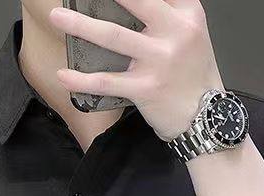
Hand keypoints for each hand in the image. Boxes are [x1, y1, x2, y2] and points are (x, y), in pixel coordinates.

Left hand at [49, 0, 224, 140]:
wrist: (206, 116)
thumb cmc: (193, 74)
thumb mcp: (191, 32)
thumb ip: (168, 10)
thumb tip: (132, 3)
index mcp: (186, 14)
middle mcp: (175, 32)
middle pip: (133, 0)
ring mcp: (159, 61)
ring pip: (113, 36)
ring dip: (80, 26)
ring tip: (56, 18)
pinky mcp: (146, 89)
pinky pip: (107, 82)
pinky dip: (81, 80)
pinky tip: (63, 75)